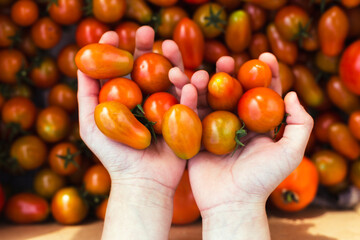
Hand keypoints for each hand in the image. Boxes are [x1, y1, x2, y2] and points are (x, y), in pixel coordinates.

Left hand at [77, 27, 186, 238]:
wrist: (141, 181)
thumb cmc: (114, 155)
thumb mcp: (91, 124)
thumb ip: (86, 95)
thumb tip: (80, 63)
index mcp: (129, 97)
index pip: (124, 67)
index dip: (118, 49)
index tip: (114, 34)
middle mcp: (149, 98)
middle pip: (150, 67)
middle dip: (147, 46)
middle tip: (146, 30)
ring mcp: (169, 107)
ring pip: (172, 79)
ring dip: (173, 61)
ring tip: (168, 49)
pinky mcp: (186, 120)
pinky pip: (190, 104)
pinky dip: (189, 93)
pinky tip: (188, 82)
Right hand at [169, 53, 313, 238]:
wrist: (231, 203)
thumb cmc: (262, 180)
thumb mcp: (290, 153)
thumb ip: (299, 124)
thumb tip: (290, 94)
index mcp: (259, 124)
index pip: (263, 92)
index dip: (266, 72)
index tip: (264, 55)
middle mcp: (236, 123)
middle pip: (233, 90)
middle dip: (231, 72)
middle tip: (227, 59)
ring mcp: (214, 128)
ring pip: (209, 98)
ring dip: (205, 82)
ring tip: (203, 72)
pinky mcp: (195, 136)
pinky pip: (190, 113)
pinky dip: (188, 99)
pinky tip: (187, 86)